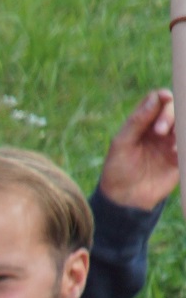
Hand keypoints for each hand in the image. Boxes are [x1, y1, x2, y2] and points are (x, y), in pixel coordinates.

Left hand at [99, 89, 178, 213]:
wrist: (125, 200)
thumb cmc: (117, 171)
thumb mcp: (122, 145)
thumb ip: (137, 121)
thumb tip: (156, 98)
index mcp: (142, 123)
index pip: (157, 100)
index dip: (163, 97)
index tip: (165, 99)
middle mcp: (159, 129)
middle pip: (174, 108)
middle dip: (170, 114)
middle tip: (159, 131)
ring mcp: (171, 142)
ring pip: (184, 123)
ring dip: (181, 127)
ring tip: (171, 144)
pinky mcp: (180, 157)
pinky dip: (183, 144)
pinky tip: (175, 154)